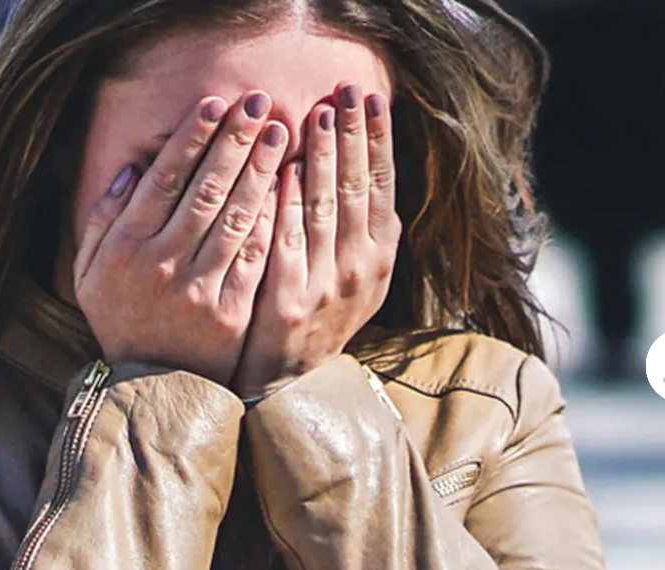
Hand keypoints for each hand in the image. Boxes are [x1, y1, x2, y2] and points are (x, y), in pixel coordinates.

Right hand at [75, 92, 288, 385]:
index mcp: (126, 248)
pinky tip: (288, 187)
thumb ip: (103, 218)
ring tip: (280, 133)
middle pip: (205, 190)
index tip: (215, 103)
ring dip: (260, 170)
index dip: (192, 137)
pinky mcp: (231, 312)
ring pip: (236, 217)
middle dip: (234, 141)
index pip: (165, 179)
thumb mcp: (89, 271)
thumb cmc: (120, 319)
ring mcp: (200, 289)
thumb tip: (131, 168)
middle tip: (259, 103)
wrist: (150, 389)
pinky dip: (272, 218)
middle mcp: (162, 264)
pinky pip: (256, 256)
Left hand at [233, 83, 400, 397]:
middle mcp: (361, 270)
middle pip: (357, 188)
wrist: (287, 385)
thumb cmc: (314, 320)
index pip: (381, 186)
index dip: (377, 140)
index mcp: (379, 258)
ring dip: (322, 158)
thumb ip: (360, 231)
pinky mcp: (290, 302)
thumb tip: (367, 170)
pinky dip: (288, 205)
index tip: (371, 97)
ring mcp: (327, 286)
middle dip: (353, 135)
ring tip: (317, 115)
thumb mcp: (353, 278)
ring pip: (327, 209)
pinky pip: (289, 242)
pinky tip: (282, 171)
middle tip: (345, 89)